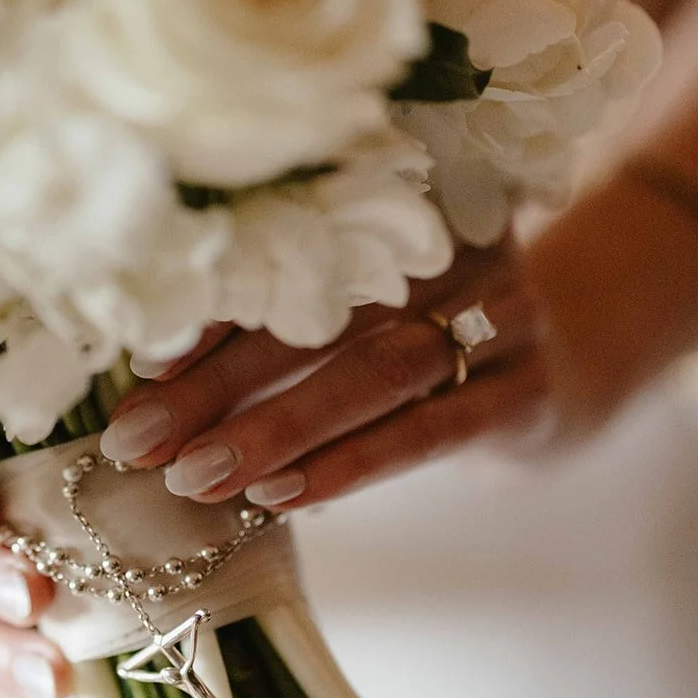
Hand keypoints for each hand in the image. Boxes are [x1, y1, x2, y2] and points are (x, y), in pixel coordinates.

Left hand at [102, 239, 548, 509]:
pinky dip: (351, 464)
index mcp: (396, 202)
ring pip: (374, 372)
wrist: (558, 360)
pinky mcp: (522, 391)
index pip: (287, 255)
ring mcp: (501, 316)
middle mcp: (453, 245)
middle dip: (219, 384)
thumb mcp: (357, 295)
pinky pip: (428, 430)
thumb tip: (150, 363)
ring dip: (276, 429)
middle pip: (322, 316)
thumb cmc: (417, 325)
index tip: (139, 362)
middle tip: (139, 439)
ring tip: (197, 476)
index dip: (208, 309)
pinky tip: (283, 495)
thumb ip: (277, 307)